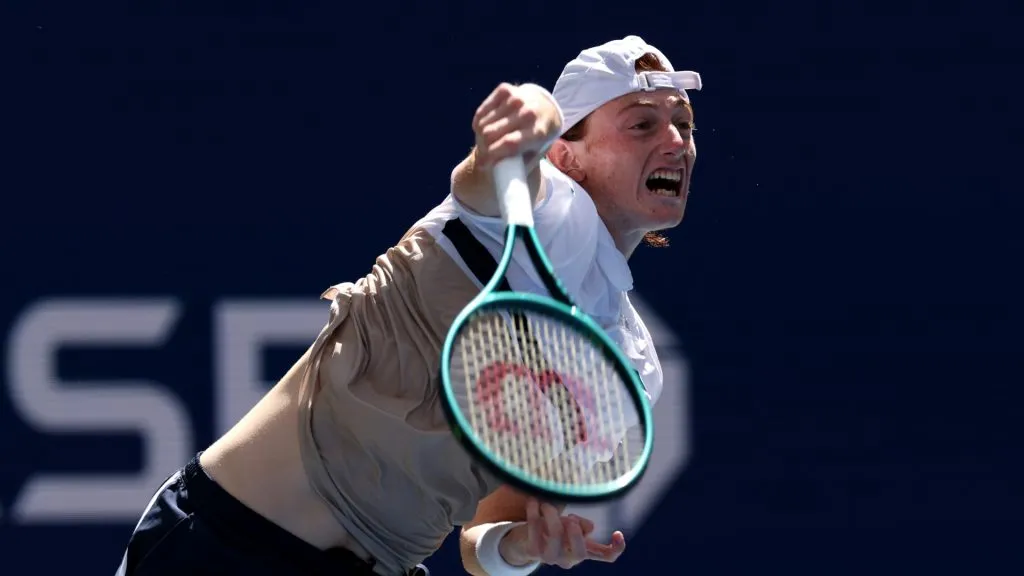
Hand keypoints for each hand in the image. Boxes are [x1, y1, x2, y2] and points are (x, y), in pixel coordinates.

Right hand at [472, 83, 562, 168]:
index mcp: (539, 132)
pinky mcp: (505, 90)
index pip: (509, 144)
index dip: (492, 155)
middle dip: (483, 148)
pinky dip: (480, 123)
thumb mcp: (535, 154)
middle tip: (485, 156)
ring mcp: (516, 98)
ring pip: (484, 124)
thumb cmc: (537, 137)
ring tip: (489, 142)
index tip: (483, 165)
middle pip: (492, 134)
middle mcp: (529, 112)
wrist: (544, 109)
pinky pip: (481, 112)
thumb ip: (519, 166)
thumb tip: (500, 180)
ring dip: (481, 137)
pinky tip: (487, 127)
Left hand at [499, 499, 625, 569]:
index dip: (616, 549)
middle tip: (570, 518)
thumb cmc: (552, 528)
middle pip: (580, 553)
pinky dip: (534, 512)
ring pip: (556, 537)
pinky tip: (533, 502)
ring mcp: (550, 558)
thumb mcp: (569, 524)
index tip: (617, 533)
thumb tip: (590, 528)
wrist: (523, 541)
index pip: (606, 556)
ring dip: (553, 516)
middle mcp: (569, 558)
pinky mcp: (533, 551)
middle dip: (576, 534)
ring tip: (547, 504)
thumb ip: (581, 524)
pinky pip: (535, 529)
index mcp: (583, 550)